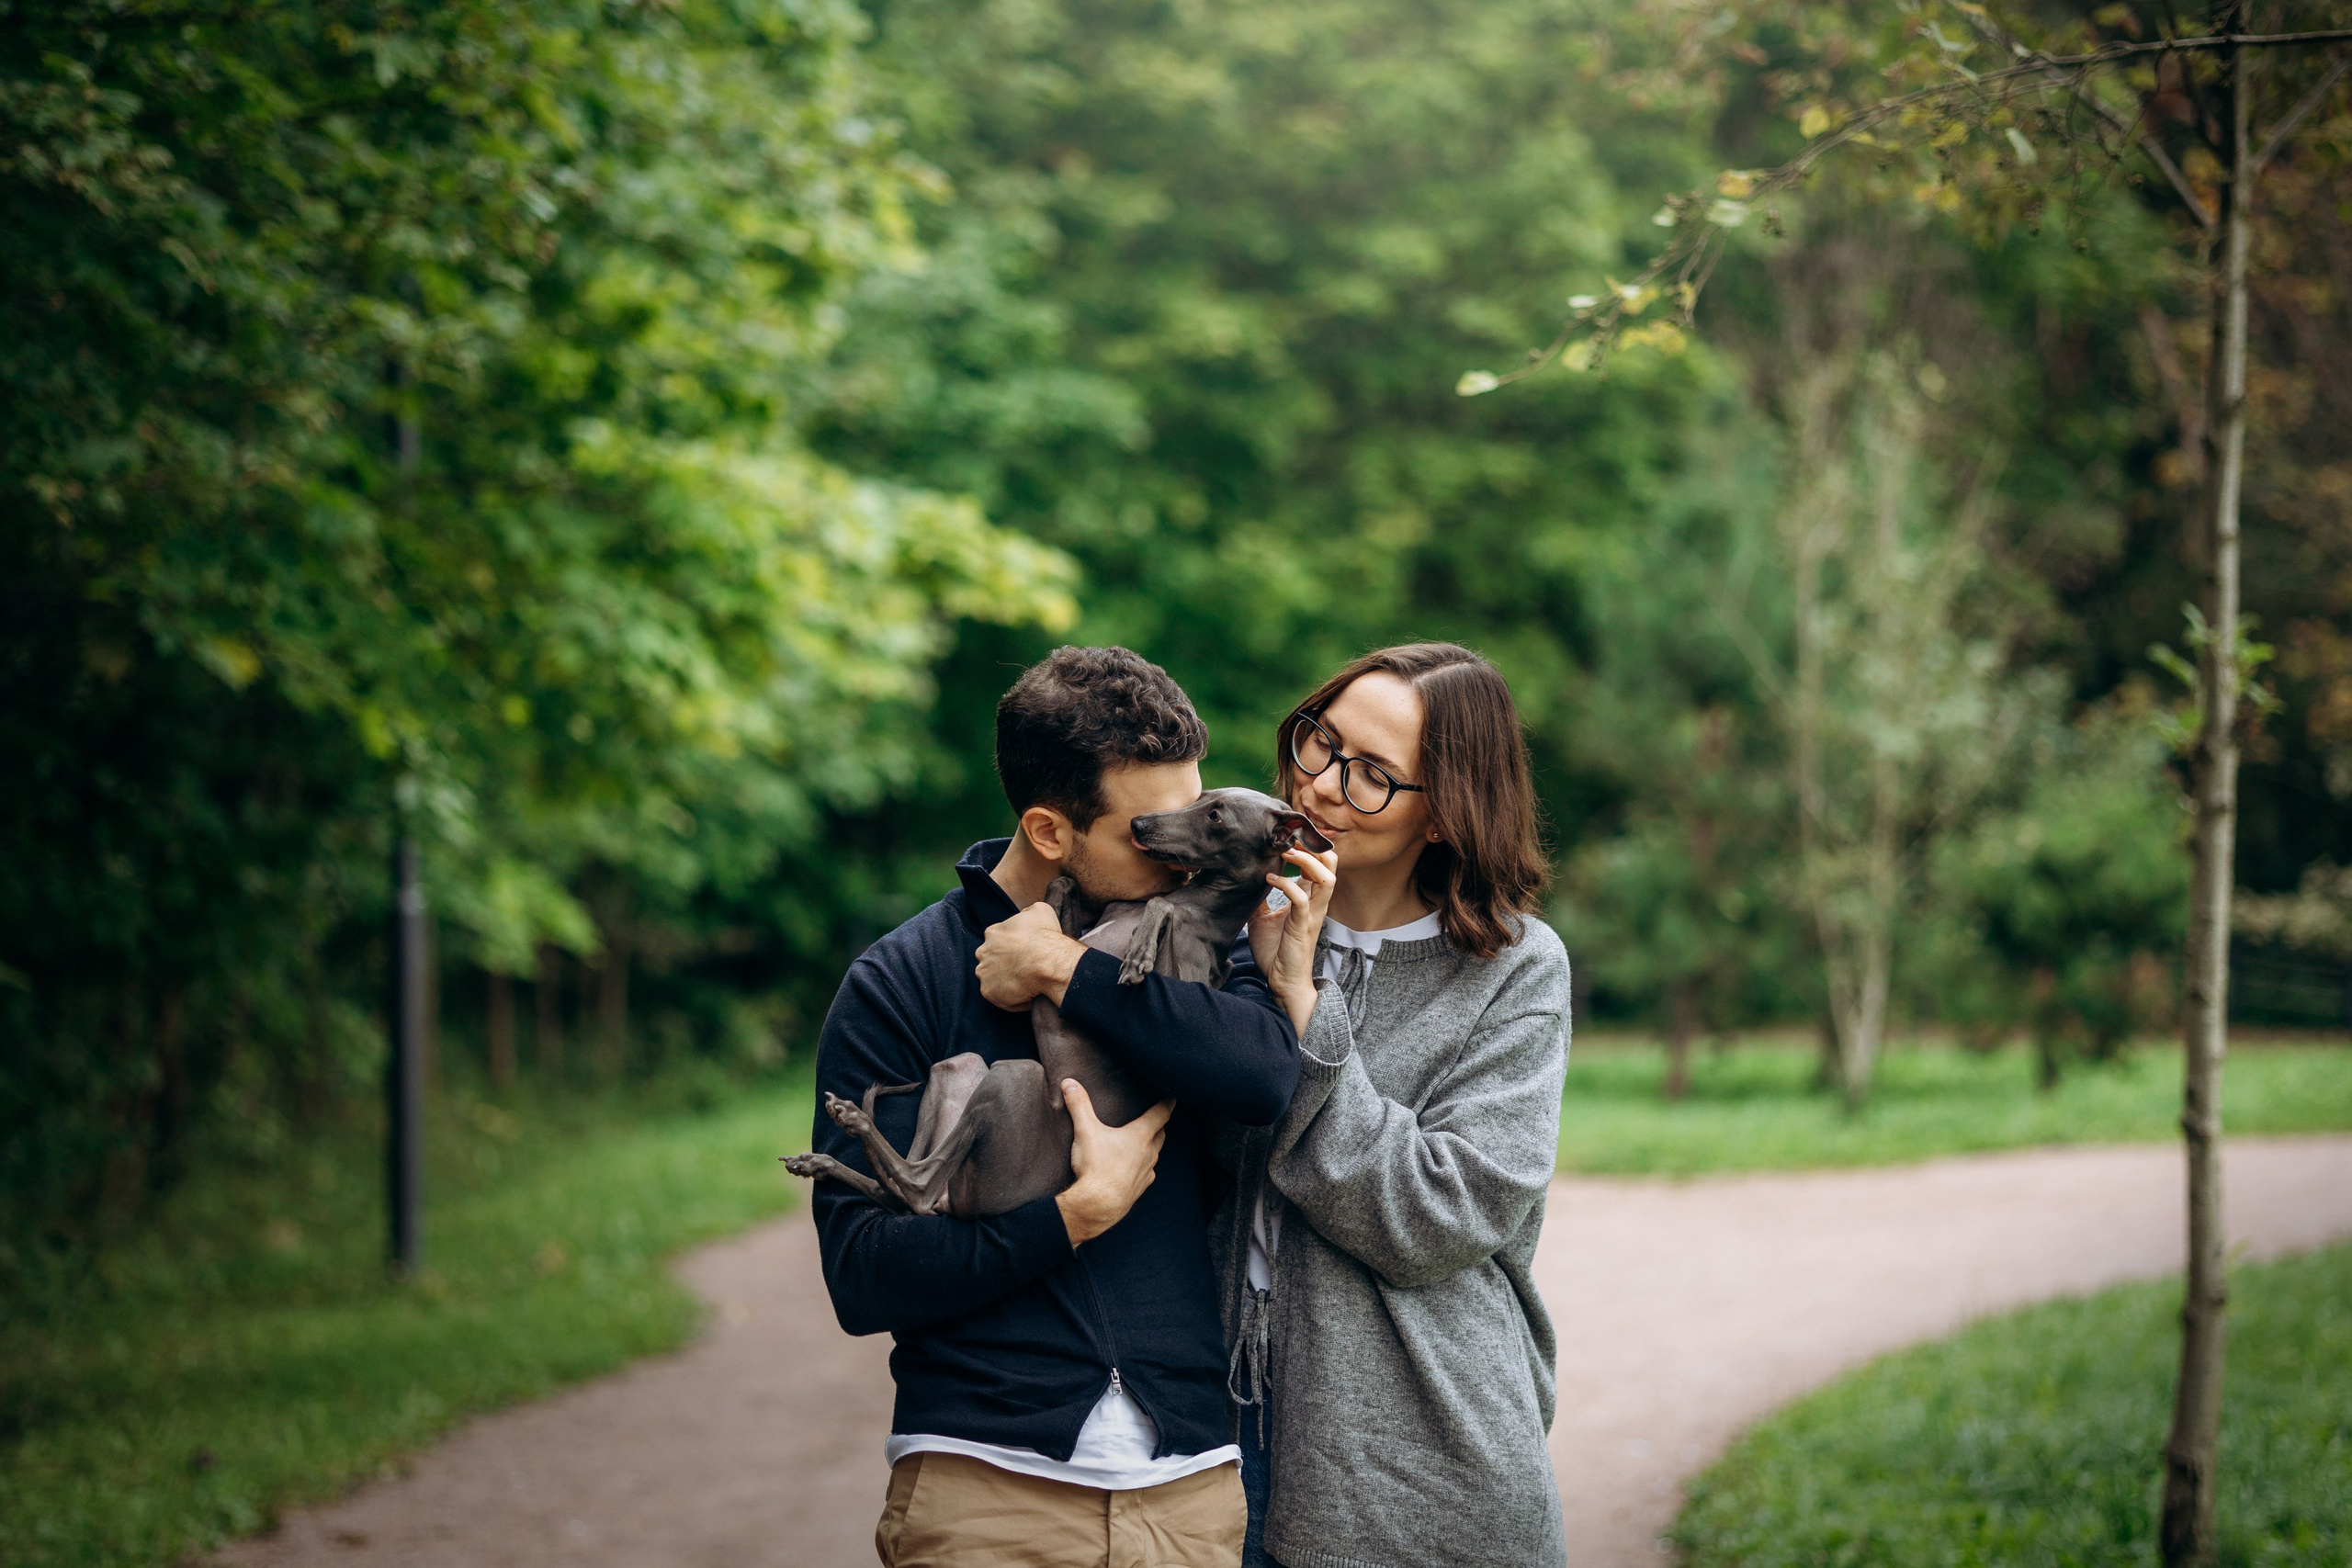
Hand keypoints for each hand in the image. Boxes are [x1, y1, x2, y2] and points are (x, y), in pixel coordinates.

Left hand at [977, 902, 1084, 1010]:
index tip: (1025, 952)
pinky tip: (1030, 996)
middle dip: (1005, 965)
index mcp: (993, 933)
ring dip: (1008, 983)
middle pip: (991, 960)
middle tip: (1025, 969)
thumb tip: (1026, 915)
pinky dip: (1015, 1000)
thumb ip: (1027, 912)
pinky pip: (1001, 999)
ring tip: (1028, 985)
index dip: (1011, 947)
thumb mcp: (1040, 910)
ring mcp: (984, 973)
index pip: (996, 940)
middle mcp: (983, 952)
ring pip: (994, 980)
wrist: (1046, 962)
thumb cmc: (1045, 936)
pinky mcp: (988, 992)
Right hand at [1055, 1080, 1173, 1245]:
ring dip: (1150, 1147)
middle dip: (1158, 1126)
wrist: (1098, 1206)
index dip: (1167, 1104)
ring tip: (1142, 1143)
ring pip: (1154, 1155)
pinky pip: (1146, 1173)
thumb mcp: (1085, 1131)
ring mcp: (1146, 1172)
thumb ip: (1079, 1105)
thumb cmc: (1096, 1167)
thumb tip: (1069, 1082)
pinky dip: (1142, 1167)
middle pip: (1160, 1134)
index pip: (1161, 1114)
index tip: (1173, 1098)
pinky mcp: (1140, 1188)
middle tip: (1155, 1119)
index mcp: (1140, 1136)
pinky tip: (1133, 1169)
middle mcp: (1149, 1153)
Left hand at [1249, 844, 1337, 1033]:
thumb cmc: (1276, 950)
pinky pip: (1301, 899)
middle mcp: (1316, 903)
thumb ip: (1261, 896)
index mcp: (1310, 899)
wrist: (1281, 981)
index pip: (1320, 863)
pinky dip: (1286, 885)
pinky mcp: (1302, 927)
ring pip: (1325, 878)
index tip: (1289, 834)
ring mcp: (1312, 914)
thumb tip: (1247, 877)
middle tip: (1290, 838)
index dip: (1309, 845)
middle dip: (1313, 846)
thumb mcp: (1262, 916)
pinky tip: (1269, 879)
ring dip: (1306, 861)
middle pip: (1331, 864)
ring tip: (1285, 853)